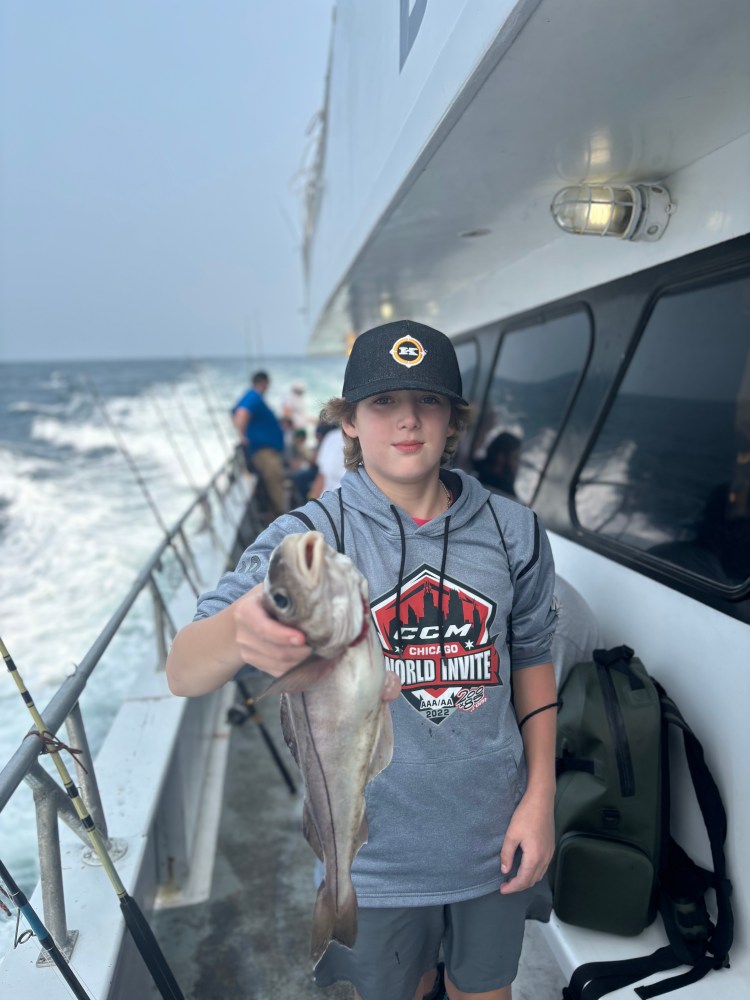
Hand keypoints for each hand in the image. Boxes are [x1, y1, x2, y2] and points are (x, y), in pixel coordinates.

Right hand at [231, 584, 402, 704]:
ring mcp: (248, 652)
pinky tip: (311, 662)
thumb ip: (291, 590)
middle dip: (301, 652)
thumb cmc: (263, 602)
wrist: (238, 623)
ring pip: (279, 665)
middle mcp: (244, 634)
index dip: (283, 635)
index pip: (263, 627)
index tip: (303, 638)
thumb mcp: (271, 590)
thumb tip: (329, 582)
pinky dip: (297, 670)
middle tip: (320, 646)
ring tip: (319, 652)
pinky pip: (279, 673)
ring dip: (302, 662)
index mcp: (246, 611)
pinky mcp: (256, 665)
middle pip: (275, 651)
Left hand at [499, 789, 554, 893]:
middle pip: (532, 880)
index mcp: (534, 858)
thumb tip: (505, 871)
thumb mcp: (511, 835)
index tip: (501, 889)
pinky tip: (525, 867)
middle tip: (505, 885)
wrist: (541, 800)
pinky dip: (534, 872)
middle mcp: (545, 859)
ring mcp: (550, 853)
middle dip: (519, 886)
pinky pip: (543, 867)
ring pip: (539, 875)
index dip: (512, 888)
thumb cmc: (524, 816)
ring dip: (527, 880)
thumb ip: (507, 854)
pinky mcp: (551, 847)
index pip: (523, 880)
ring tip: (514, 878)